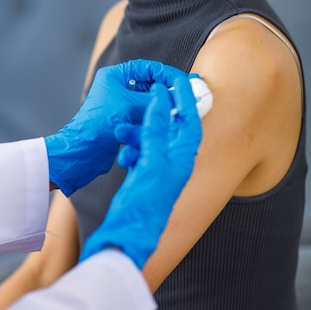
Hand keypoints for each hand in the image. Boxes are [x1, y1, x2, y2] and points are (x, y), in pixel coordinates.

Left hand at [45, 59, 187, 195]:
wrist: (82, 152)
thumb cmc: (98, 125)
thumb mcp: (132, 107)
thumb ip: (156, 100)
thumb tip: (176, 98)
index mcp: (115, 76)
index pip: (147, 67)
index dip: (166, 73)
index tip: (183, 81)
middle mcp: (116, 87)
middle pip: (148, 84)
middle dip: (165, 91)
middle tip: (182, 97)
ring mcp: (119, 104)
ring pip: (147, 101)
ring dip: (159, 107)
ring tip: (175, 111)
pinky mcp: (122, 121)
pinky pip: (142, 115)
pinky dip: (152, 118)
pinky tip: (162, 123)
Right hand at [79, 74, 202, 268]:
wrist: (128, 233)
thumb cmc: (145, 201)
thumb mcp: (152, 158)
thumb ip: (157, 126)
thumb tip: (161, 96)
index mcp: (184, 155)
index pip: (189, 117)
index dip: (184, 95)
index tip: (176, 77)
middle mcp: (175, 159)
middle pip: (171, 124)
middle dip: (157, 110)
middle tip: (149, 92)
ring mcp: (160, 167)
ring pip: (151, 136)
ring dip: (137, 130)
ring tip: (121, 131)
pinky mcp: (145, 173)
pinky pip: (140, 150)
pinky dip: (131, 146)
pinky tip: (122, 153)